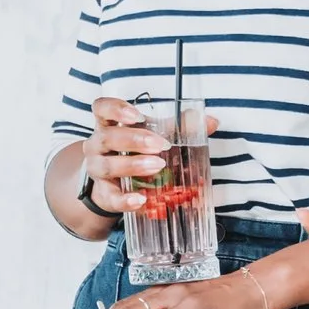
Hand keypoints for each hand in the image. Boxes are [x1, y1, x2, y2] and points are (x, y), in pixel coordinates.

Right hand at [80, 94, 222, 215]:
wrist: (114, 185)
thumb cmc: (134, 152)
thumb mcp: (153, 135)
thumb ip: (180, 127)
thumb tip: (211, 122)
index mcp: (108, 124)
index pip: (101, 108)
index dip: (116, 109)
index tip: (138, 116)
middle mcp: (97, 145)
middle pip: (107, 137)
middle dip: (135, 140)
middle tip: (161, 145)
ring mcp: (97, 170)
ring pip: (107, 166)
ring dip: (133, 165)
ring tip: (157, 166)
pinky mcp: (104, 195)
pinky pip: (111, 197)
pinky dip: (125, 200)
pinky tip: (141, 199)